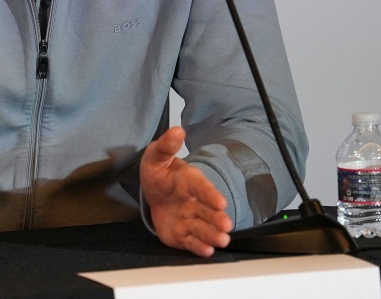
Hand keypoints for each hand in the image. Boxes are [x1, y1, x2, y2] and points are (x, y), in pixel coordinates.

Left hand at [141, 126, 233, 256]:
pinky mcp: (182, 235)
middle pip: (207, 211)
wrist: (154, 192)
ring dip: (212, 234)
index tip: (221, 202)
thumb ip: (167, 145)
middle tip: (226, 226)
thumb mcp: (157, 156)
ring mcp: (189, 219)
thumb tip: (177, 130)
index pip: (202, 187)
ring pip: (203, 228)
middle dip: (217, 219)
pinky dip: (199, 247)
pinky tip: (208, 251)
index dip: (211, 194)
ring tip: (222, 240)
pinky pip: (191, 242)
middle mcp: (194, 202)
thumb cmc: (160, 173)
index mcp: (190, 181)